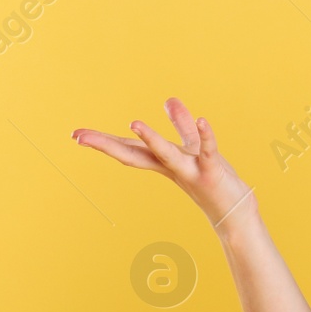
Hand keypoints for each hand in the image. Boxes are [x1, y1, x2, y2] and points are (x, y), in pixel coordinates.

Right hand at [72, 98, 256, 228]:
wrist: (234, 212)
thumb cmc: (212, 179)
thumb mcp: (193, 147)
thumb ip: (181, 124)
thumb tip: (169, 100)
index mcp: (162, 161)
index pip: (128, 148)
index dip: (103, 141)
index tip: (76, 135)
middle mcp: (170, 167)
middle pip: (135, 153)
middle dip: (107, 144)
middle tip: (79, 136)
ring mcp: (190, 171)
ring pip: (167, 154)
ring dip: (152, 140)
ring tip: (134, 123)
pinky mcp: (212, 172)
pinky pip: (208, 151)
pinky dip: (205, 136)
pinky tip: (202, 119)